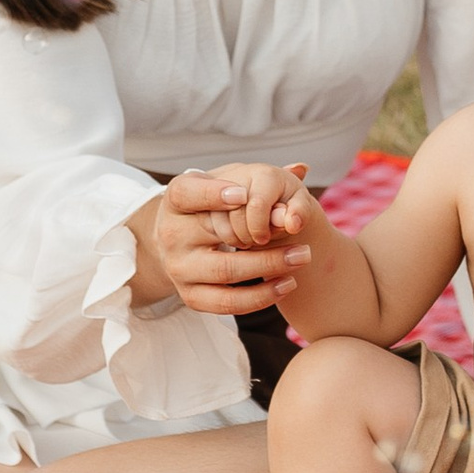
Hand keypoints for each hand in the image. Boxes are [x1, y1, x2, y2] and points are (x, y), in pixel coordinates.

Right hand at [130, 165, 319, 319]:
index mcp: (176, 201)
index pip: (187, 194)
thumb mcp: (224, 185)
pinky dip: (258, 297)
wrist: (179, 242)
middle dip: (263, 236)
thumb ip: (259, 180)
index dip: (213, 193)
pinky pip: (225, 304)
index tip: (244, 194)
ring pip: (226, 272)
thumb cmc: (210, 206)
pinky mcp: (189, 296)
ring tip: (301, 258)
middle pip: (217, 235)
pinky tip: (286, 284)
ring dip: (268, 267)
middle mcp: (172, 234)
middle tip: (300, 239)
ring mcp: (179, 268)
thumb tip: (301, 169)